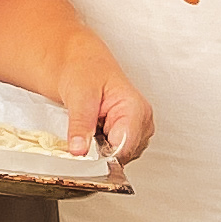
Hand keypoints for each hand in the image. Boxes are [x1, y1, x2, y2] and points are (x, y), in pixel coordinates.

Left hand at [54, 39, 152, 167]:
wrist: (81, 63)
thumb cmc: (84, 70)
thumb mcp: (78, 95)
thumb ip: (79, 124)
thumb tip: (78, 150)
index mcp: (136, 110)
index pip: (124, 149)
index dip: (101, 155)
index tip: (82, 150)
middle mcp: (142, 122)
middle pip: (122, 157)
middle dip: (99, 153)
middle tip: (82, 133)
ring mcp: (137, 131)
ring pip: (118, 158)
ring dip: (98, 151)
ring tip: (88, 128)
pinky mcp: (129, 136)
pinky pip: (115, 154)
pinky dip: (100, 149)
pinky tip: (92, 133)